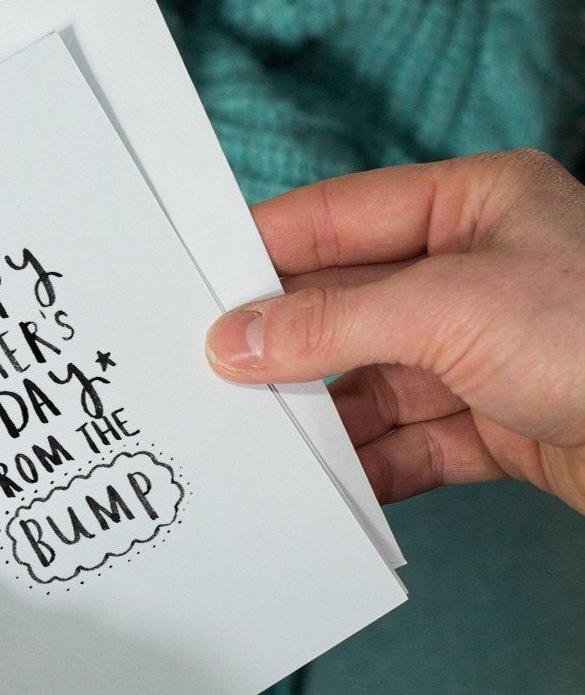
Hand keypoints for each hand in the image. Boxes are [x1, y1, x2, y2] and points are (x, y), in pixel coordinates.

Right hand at [206, 151, 584, 514]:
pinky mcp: (497, 424)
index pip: (340, 218)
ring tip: (257, 444)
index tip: (196, 284)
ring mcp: (485, 353)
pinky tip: (328, 487)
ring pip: (371, 382)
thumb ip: (332, 322)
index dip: (264, 249)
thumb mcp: (452, 309)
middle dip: (284, 346)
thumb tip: (232, 340)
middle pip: (347, 307)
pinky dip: (369, 467)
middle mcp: (474, 275)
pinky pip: (409, 443)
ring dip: (321, 417)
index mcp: (472, 207)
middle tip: (207, 376)